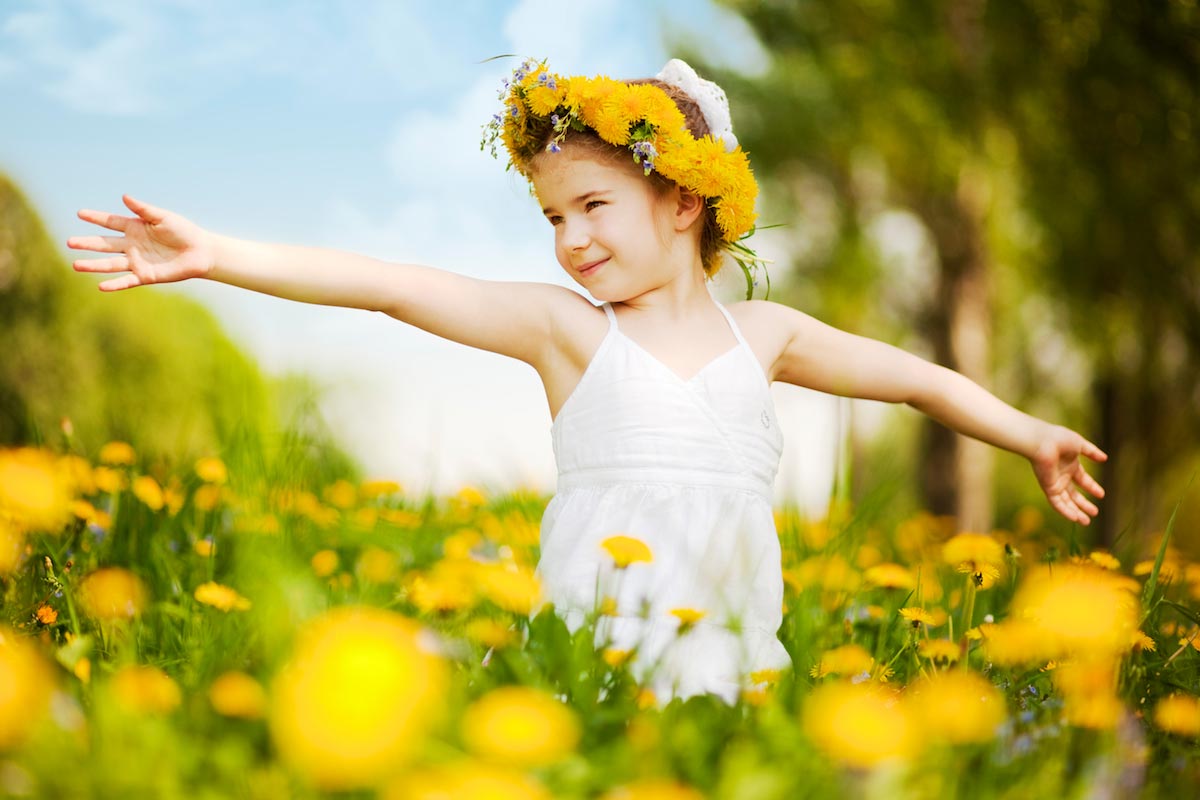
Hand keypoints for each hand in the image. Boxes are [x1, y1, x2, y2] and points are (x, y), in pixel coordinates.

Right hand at [68, 195, 213, 290]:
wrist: (200, 252)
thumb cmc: (183, 231)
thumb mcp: (163, 217)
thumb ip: (143, 209)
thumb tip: (124, 197)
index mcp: (135, 227)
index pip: (111, 222)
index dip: (96, 218)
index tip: (80, 213)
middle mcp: (131, 245)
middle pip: (105, 244)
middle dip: (87, 243)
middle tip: (69, 242)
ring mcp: (137, 261)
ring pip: (110, 264)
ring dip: (93, 265)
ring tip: (76, 265)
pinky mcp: (146, 276)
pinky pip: (127, 280)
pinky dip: (115, 284)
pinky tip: (101, 286)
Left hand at [1029, 425, 1107, 524]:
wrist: (1042, 441)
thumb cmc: (1059, 439)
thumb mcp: (1079, 444)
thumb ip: (1092, 452)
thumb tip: (1105, 458)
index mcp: (1070, 466)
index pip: (1082, 480)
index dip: (1092, 487)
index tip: (1101, 494)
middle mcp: (1062, 476)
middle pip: (1074, 494)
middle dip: (1084, 504)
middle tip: (1095, 513)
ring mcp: (1054, 483)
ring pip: (1066, 502)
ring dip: (1076, 512)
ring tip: (1086, 521)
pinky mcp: (1048, 487)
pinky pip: (1057, 503)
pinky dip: (1065, 511)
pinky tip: (1075, 518)